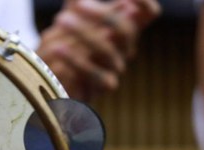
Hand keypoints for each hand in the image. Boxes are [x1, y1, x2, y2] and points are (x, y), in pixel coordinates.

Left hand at [38, 0, 159, 99]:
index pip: (149, 14)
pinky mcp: (101, 87)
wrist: (55, 83)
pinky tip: (57, 48)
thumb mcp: (73, 21)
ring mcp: (116, 69)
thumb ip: (77, 4)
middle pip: (126, 30)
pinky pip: (93, 73)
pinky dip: (74, 60)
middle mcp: (125, 49)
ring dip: (83, 33)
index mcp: (124, 29)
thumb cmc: (68, 47)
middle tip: (78, 5)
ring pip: (107, 50)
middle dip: (103, 15)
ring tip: (61, 20)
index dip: (144, 2)